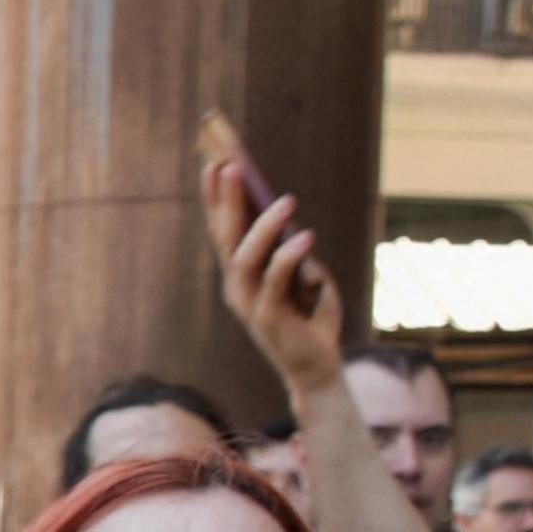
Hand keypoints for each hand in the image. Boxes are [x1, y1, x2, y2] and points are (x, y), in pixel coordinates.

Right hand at [205, 168, 345, 395]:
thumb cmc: (311, 317)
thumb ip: (291, 251)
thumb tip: (285, 219)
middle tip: (231, 167)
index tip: (216, 163)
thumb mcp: (303, 274)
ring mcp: (249, 302)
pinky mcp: (269, 317)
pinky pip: (275, 280)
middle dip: (227, 201)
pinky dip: (289, 256)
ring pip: (246, 257)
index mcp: (239, 274)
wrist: (315, 368)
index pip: (222, 229)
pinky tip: (305, 235)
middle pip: (225, 237)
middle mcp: (236, 286)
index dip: (216, 198)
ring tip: (287, 200)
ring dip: (263, 227)